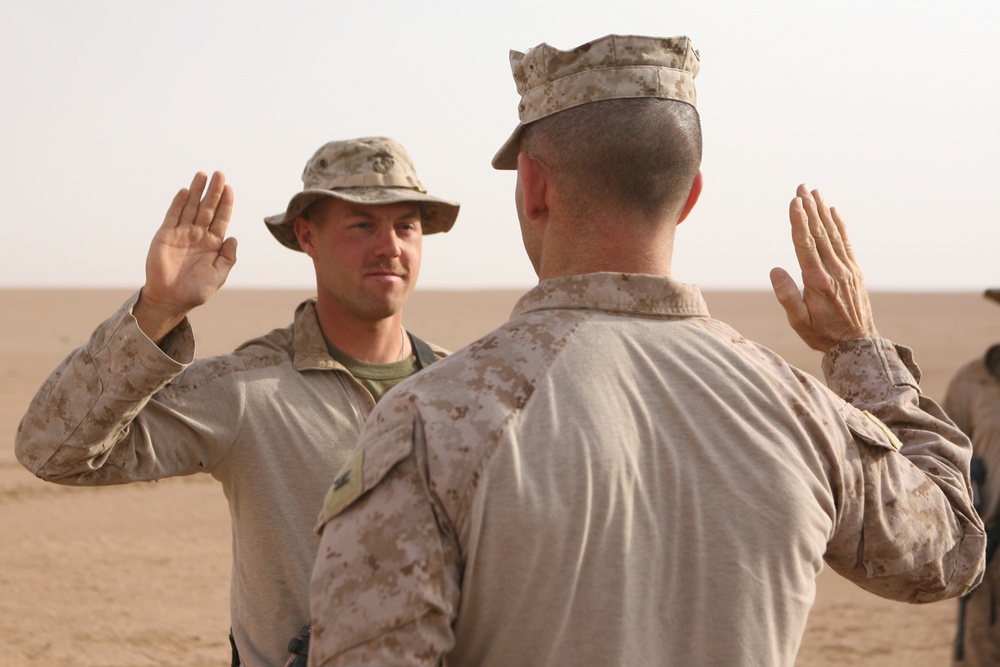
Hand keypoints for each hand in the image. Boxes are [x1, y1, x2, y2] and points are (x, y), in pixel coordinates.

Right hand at [134, 171, 236, 342]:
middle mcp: (198, 235)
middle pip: (207, 208)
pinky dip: (178, 203)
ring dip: (196, 191)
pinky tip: (185, 191)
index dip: (225, 203)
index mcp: (213, 244)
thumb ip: (228, 257)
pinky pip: (173, 216)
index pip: (221, 218)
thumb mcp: (218, 275)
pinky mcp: (165, 235)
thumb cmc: (195, 291)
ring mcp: (181, 233)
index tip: (230, 188)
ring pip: (191, 207)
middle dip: (213, 191)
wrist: (170, 300)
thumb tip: (234, 238)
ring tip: (202, 175)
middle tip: (220, 174)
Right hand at [769, 184, 877, 351]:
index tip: (794, 202)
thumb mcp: (799, 322)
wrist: (858, 344)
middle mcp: (835, 270)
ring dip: (823, 211)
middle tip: (802, 187)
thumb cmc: (822, 334)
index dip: (799, 221)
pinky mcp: (855, 271)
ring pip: (833, 234)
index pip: (806, 244)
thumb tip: (775, 271)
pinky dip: (839, 225)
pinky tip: (834, 211)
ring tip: (815, 193)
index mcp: (818, 281)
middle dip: (809, 208)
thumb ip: (787, 296)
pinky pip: (846, 242)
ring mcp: (847, 269)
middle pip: (820, 233)